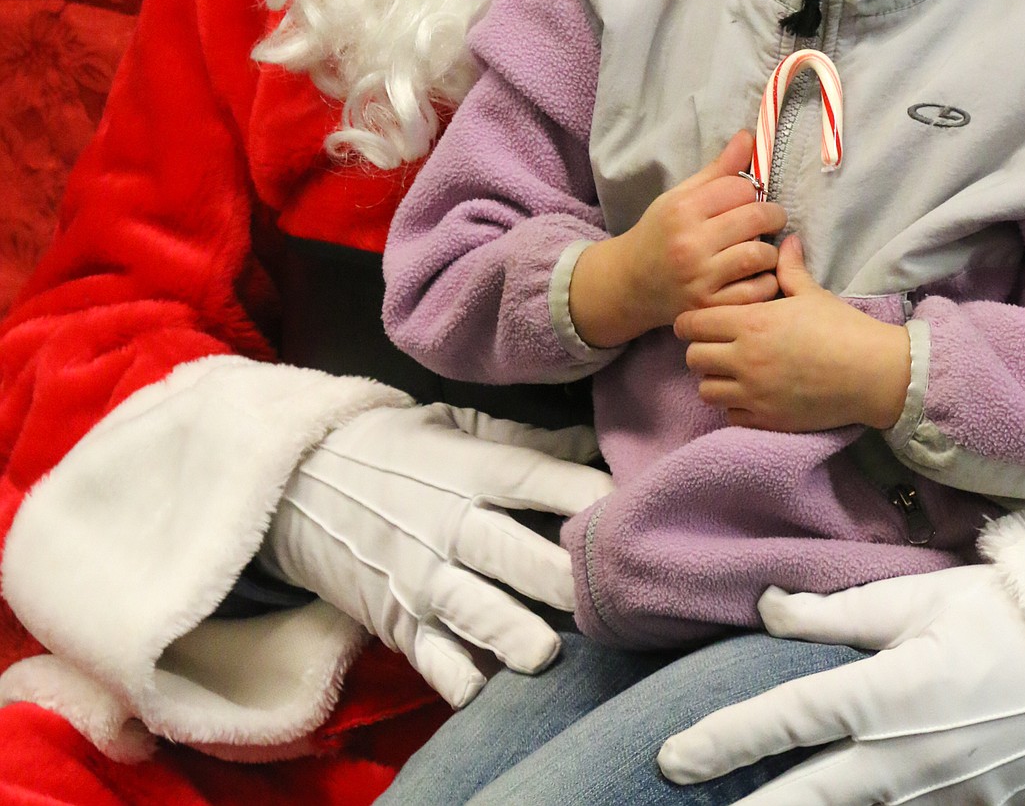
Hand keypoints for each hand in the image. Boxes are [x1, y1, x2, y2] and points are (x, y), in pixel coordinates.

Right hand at [261, 401, 611, 708]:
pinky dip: (456, 676)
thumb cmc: (394, 448)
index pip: (537, 478)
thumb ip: (528, 443)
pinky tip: (483, 691)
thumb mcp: (456, 426)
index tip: (631, 506)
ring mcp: (421, 575)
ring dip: (511, 632)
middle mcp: (450, 523)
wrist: (299, 478)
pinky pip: (432, 656)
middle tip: (605, 592)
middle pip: (514, 552)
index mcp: (471, 467)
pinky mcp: (397, 618)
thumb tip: (596, 445)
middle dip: (561, 576)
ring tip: (546, 652)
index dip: (586, 492)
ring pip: (474, 610)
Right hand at [569, 130, 785, 346]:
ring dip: (770, 251)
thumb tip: (749, 136)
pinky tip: (756, 276)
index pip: (740, 188)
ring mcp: (700, 279)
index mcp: (683, 210)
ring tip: (762, 249)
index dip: (752, 190)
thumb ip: (717, 171)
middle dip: (772, 216)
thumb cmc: (660, 234)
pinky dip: (765, 282)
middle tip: (771, 220)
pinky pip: (756, 292)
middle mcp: (690, 244)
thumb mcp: (680, 197)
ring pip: (760, 255)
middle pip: (756, 217)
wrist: (630, 283)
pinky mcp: (710, 307)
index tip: (751, 198)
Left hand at [657, 567, 1024, 804]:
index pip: (787, 719)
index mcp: (888, 692)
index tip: (673, 757)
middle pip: (809, 797)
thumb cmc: (1000, 616)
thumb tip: (765, 608)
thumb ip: (834, 611)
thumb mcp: (915, 597)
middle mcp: (907, 755)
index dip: (724, 740)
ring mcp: (940, 792)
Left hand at [675, 235, 909, 430]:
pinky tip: (751, 393)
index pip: (692, 324)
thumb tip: (786, 241)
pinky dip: (734, 405)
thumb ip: (789, 269)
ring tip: (732, 372)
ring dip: (715, 380)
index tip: (701, 322)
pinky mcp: (767, 419)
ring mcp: (754, 393)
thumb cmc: (842, 328)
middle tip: (717, 346)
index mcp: (751, 323)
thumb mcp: (812, 294)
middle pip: (692, 358)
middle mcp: (745, 359)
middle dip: (700, 350)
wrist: (873, 373)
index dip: (692, 322)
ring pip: (706, 390)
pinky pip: (730, 414)